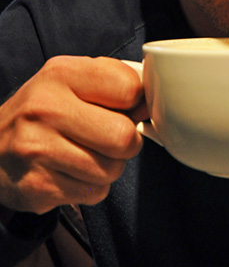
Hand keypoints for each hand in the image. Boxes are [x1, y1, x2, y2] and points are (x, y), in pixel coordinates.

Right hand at [0, 56, 144, 214]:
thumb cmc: (42, 110)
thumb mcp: (70, 78)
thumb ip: (112, 80)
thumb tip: (152, 103)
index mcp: (62, 73)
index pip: (129, 87)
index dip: (137, 102)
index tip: (127, 107)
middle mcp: (47, 108)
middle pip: (124, 136)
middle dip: (126, 142)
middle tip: (110, 138)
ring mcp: (39, 150)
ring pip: (112, 169)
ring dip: (109, 166)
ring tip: (86, 154)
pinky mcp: (38, 187)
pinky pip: (94, 193)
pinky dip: (91, 186)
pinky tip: (71, 171)